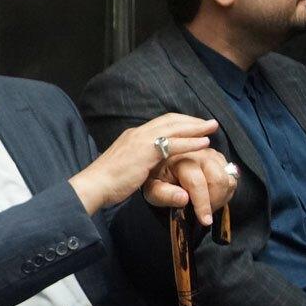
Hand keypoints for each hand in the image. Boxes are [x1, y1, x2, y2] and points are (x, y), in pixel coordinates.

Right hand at [70, 113, 217, 214]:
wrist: (94, 184)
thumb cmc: (107, 181)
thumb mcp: (125, 166)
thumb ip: (138, 161)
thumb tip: (146, 165)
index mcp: (132, 136)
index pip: (160, 123)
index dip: (179, 122)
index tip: (194, 125)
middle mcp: (137, 133)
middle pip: (170, 120)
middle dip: (191, 120)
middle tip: (209, 122)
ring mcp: (141, 140)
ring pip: (174, 128)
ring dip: (196, 127)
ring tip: (212, 127)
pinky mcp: (145, 152)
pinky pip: (173, 144)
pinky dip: (190, 142)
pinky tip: (204, 143)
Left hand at [142, 148, 237, 225]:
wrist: (160, 166)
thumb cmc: (156, 179)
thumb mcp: (152, 191)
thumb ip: (165, 195)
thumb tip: (184, 198)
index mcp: (178, 159)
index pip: (196, 183)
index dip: (202, 203)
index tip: (205, 220)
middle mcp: (198, 152)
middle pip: (218, 180)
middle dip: (214, 201)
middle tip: (204, 213)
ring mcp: (211, 154)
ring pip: (228, 178)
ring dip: (221, 196)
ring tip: (207, 204)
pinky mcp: (219, 158)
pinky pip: (231, 176)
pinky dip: (226, 190)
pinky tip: (213, 196)